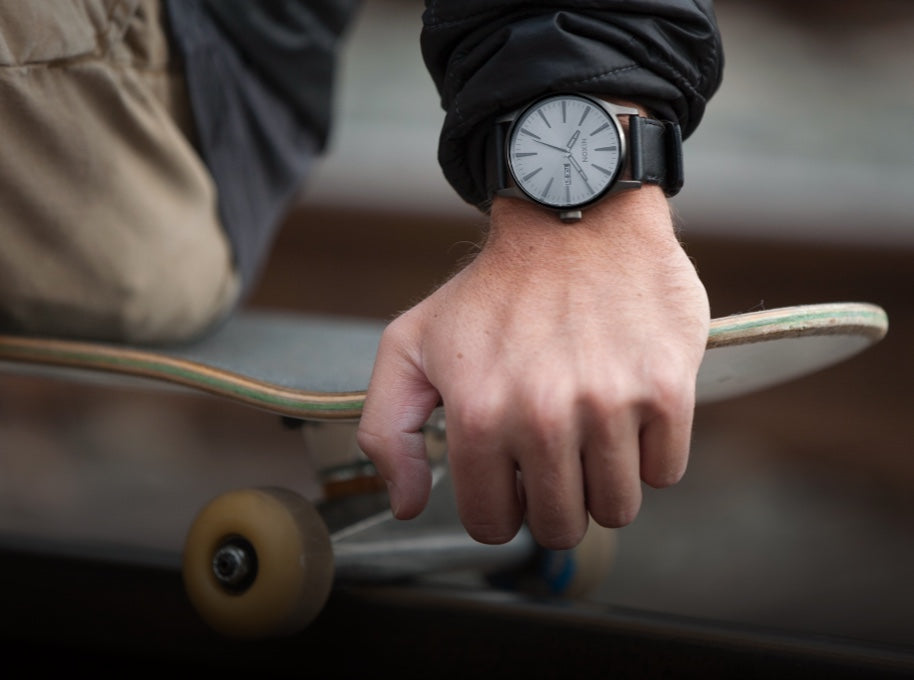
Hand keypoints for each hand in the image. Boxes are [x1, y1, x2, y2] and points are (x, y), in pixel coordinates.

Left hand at [357, 188, 708, 548]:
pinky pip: (665, 472)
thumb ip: (388, 430)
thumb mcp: (409, 345)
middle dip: (554, 503)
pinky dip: (649, 453)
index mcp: (480, 414)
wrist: (575, 219)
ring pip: (617, 507)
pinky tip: (626, 412)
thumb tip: (407, 503)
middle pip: (561, 526)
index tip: (511, 480)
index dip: (501, 508)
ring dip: (603, 482)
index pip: (492, 523)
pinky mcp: (665, 389)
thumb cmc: (493, 289)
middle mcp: (544, 416)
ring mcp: (610, 404)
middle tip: (553, 458)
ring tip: (589, 432)